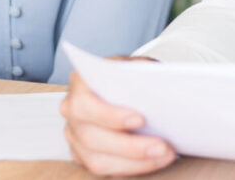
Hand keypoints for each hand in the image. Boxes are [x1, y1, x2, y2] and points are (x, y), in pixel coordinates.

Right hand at [60, 65, 176, 175]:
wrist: (124, 85)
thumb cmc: (128, 75)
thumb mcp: (136, 65)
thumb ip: (143, 72)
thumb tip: (160, 86)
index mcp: (80, 82)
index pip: (85, 103)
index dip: (110, 115)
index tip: (140, 120)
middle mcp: (71, 109)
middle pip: (92, 137)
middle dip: (130, 146)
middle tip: (161, 146)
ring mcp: (74, 135)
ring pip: (97, 160)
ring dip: (135, 162)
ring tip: (163, 154)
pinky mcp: (82, 154)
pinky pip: (104, 170)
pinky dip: (131, 168)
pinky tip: (153, 161)